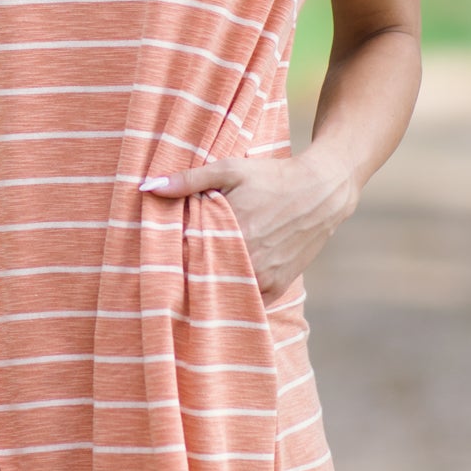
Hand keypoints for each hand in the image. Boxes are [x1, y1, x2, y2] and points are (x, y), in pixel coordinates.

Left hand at [139, 147, 357, 302]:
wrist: (323, 192)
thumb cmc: (273, 177)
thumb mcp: (230, 170)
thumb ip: (188, 180)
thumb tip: (147, 187)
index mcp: (231, 234)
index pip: (184, 259)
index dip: (167, 260)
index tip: (150, 259)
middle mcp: (248, 262)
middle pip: (201, 280)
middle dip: (184, 276)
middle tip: (161, 277)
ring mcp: (264, 278)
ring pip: (222, 294)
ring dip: (207, 289)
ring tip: (188, 282)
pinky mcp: (277, 287)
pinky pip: (246, 301)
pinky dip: (232, 295)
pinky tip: (218, 286)